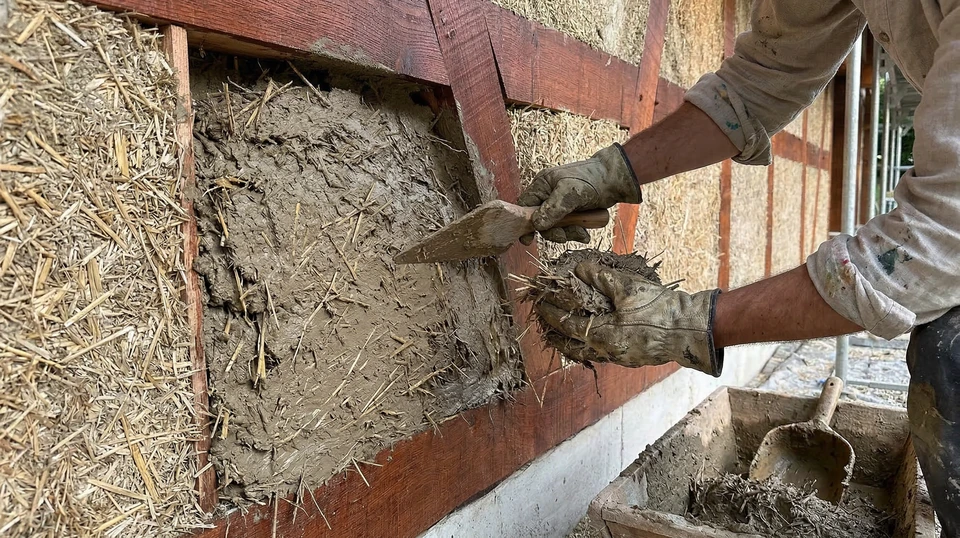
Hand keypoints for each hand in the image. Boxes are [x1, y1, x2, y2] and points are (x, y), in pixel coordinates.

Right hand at [517, 143, 639, 243]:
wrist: (616, 180)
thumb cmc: (592, 179)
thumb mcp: (570, 192)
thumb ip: (552, 209)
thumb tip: (536, 224)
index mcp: (542, 185)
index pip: (524, 205)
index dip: (524, 222)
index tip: (528, 238)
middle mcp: (548, 195)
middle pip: (540, 221)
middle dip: (554, 231)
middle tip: (565, 235)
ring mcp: (560, 205)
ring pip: (555, 228)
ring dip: (567, 233)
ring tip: (582, 232)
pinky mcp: (572, 213)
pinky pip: (568, 229)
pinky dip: (576, 232)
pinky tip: (585, 233)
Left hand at [536, 261, 722, 375]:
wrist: (691, 329)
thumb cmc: (659, 308)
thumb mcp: (627, 286)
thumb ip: (599, 277)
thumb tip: (577, 269)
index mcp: (602, 335)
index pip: (566, 323)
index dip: (550, 310)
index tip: (539, 300)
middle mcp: (606, 351)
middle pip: (570, 345)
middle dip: (554, 330)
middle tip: (542, 317)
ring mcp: (619, 357)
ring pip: (584, 351)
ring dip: (568, 340)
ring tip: (557, 330)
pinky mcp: (631, 357)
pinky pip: (600, 352)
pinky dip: (587, 342)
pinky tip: (587, 334)